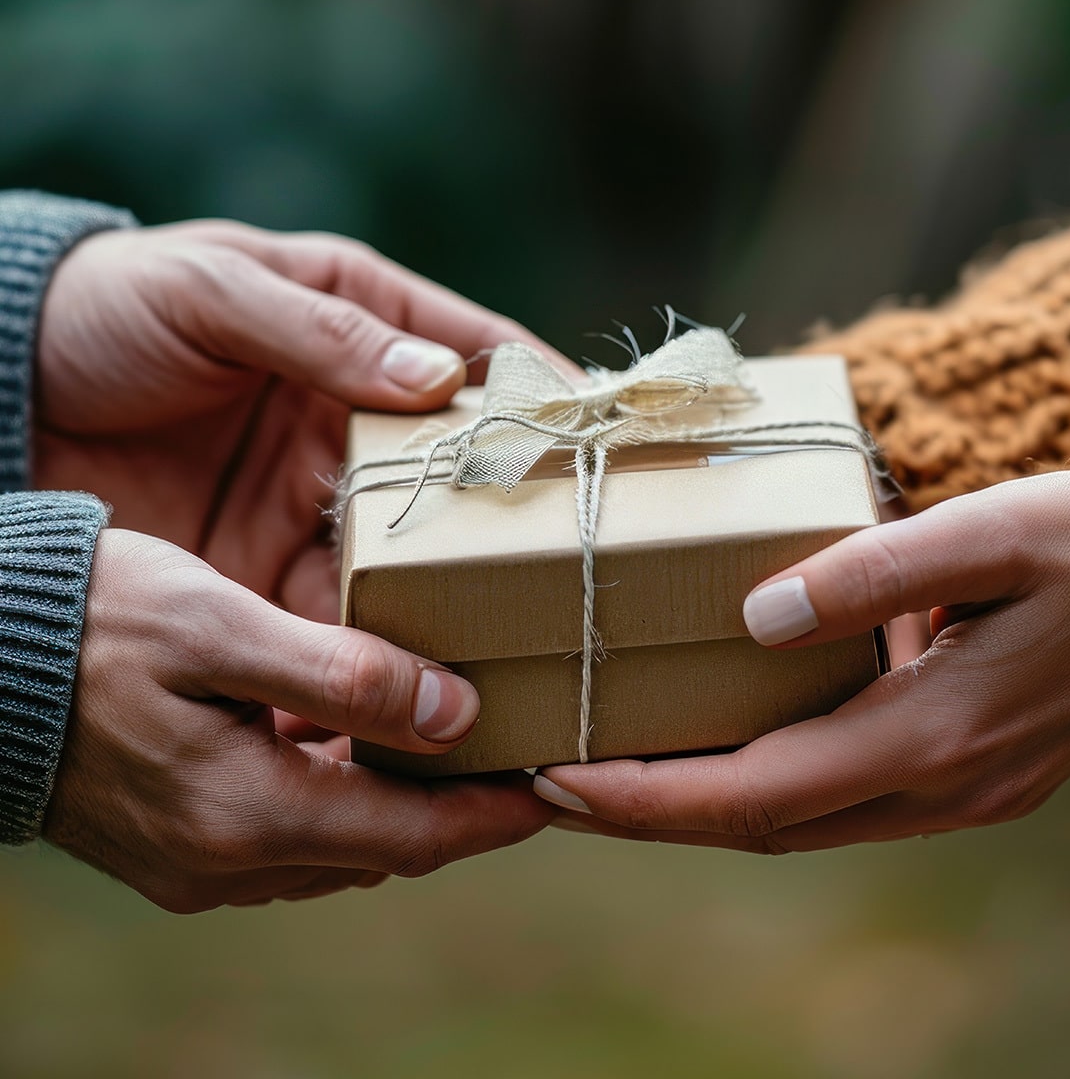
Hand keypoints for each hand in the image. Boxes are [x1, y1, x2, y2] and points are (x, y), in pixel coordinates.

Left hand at [33, 219, 569, 621]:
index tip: (609, 433)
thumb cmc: (105, 307)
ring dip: (457, 595)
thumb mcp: (209, 291)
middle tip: (583, 557)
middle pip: (463, 471)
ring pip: (414, 553)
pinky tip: (413, 677)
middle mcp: (355, 420)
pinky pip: (336, 612)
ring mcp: (316, 501)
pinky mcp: (267, 567)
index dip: (545, 390)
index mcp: (357, 326)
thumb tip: (440, 380)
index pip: (477, 355)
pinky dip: (373, 645)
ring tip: (518, 636)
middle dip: (520, 514)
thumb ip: (320, 334)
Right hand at [43, 530, 552, 911]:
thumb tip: (455, 715)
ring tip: (455, 746)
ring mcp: (197, 863)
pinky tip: (358, 744)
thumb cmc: (97, 622)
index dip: (493, 817)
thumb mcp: (224, 627)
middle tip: (517, 756)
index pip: (411, 836)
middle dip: (457, 809)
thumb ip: (343, 676)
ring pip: (339, 844)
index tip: (555, 787)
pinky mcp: (176, 844)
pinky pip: (290, 833)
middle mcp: (226, 861)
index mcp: (247, 814)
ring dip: (400, 803)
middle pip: (383, 847)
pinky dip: (341, 796)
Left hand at [533, 471, 1069, 850]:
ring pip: (796, 825)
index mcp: (932, 732)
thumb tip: (755, 612)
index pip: (756, 792)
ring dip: (700, 810)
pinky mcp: (963, 778)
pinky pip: (835, 804)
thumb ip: (873, 571)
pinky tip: (720, 753)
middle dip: (650, 814)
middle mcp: (936, 785)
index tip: (561, 778)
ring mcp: (954, 794)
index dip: (650, 797)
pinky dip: (761, 791)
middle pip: (761, 826)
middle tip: (554, 783)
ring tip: (614, 774)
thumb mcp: (988, 532)